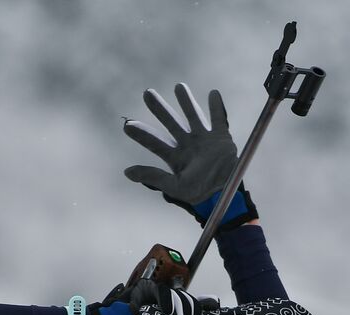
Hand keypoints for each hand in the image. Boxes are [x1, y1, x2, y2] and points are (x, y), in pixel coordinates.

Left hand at [124, 83, 257, 228]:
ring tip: (178, 86)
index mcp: (175, 158)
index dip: (141, 134)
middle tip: (147, 93)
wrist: (222, 194)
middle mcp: (188, 146)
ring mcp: (204, 140)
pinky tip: (213, 93)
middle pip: (170, 122)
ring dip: (186, 101)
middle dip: (159, 108)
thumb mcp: (172, 186)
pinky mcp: (221, 137)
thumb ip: (152, 176)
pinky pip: (218, 118)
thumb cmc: (197, 193)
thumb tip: (127, 172)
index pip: (155, 143)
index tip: (127, 125)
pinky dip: (216, 106)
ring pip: (193, 115)